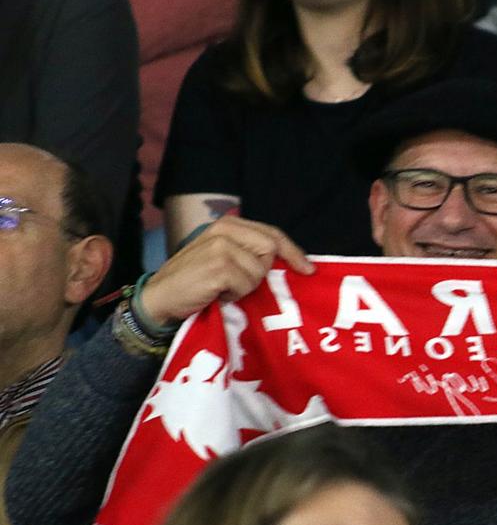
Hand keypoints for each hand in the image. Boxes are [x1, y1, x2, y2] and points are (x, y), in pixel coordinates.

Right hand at [139, 217, 312, 325]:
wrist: (160, 299)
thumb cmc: (194, 282)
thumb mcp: (221, 257)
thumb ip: (247, 251)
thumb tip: (289, 261)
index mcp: (226, 225)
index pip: (272, 233)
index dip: (293, 251)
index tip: (308, 269)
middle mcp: (223, 230)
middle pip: (271, 250)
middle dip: (261, 272)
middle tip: (238, 283)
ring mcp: (220, 247)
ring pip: (260, 271)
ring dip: (245, 287)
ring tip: (222, 288)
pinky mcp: (219, 267)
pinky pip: (247, 285)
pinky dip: (235, 296)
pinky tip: (216, 294)